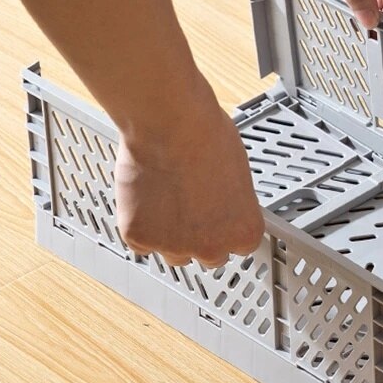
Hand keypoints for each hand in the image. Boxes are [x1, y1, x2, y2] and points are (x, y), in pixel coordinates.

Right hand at [114, 100, 264, 267]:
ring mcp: (173, 246)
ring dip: (171, 235)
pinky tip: (145, 197)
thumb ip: (232, 202)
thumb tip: (223, 204)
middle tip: (192, 208)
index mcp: (244, 232)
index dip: (228, 230)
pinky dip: (140, 223)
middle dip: (202, 236)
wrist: (172, 126)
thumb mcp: (238, 173)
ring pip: (173, 254)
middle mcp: (212, 247)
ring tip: (168, 199)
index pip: (241, 247)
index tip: (220, 218)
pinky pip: (140, 240)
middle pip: (210, 256)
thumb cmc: (208, 139)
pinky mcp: (139, 237)